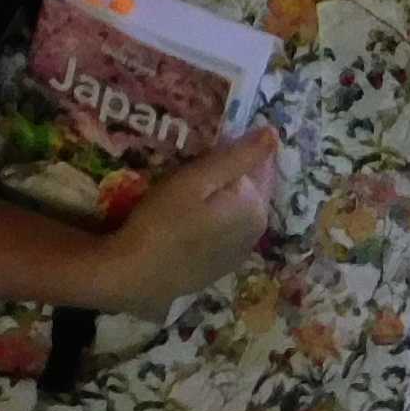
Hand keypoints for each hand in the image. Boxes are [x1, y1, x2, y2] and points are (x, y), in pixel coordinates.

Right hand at [93, 124, 280, 306]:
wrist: (135, 276)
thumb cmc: (162, 221)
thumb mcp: (197, 179)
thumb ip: (238, 157)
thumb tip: (274, 134)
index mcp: (256, 207)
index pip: (260, 165)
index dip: (237, 147)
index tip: (210, 139)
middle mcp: (256, 231)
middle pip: (250, 189)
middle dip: (230, 172)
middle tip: (195, 158)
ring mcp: (239, 252)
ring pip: (236, 210)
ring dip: (221, 196)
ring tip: (189, 185)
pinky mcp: (220, 266)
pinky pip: (224, 230)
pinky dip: (213, 218)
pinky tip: (188, 216)